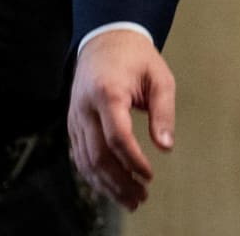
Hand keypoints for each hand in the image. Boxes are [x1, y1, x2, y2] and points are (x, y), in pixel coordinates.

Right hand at [69, 29, 176, 209]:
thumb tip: (166, 146)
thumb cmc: (136, 58)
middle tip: (140, 197)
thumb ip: (163, 112)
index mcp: (107, 92)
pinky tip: (110, 187)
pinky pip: (79, 156)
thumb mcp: (160, 77)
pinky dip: (94, 176)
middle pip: (98, 155)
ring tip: (130, 199)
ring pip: (86, 160)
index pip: (117, 136)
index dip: (133, 160)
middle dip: (119, 181)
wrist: (105, 40)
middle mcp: (85, 108)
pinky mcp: (73, 124)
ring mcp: (75, 117)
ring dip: (106, 184)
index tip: (149, 175)